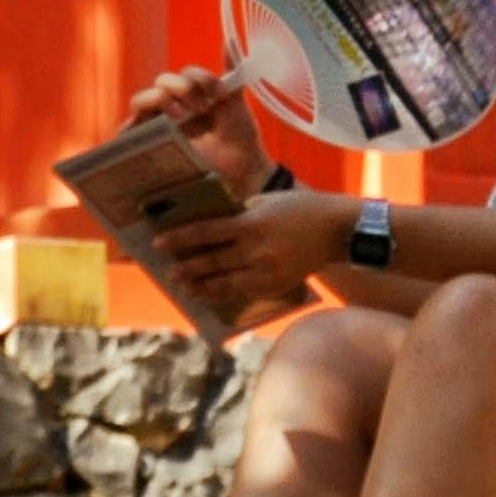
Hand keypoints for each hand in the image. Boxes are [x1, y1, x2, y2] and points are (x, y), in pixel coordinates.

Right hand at [125, 63, 271, 198]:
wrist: (242, 164)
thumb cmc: (238, 134)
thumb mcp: (236, 99)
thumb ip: (231, 68)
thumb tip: (229, 39)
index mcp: (191, 93)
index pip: (183, 75)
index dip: (197, 80)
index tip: (216, 95)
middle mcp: (174, 105)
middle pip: (160, 82)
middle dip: (177, 87)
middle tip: (197, 105)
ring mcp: (162, 124)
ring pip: (142, 102)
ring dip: (156, 100)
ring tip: (178, 115)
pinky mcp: (153, 144)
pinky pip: (131, 133)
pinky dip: (127, 130)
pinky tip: (132, 130)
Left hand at [155, 186, 350, 329]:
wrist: (336, 230)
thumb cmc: (299, 209)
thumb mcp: (266, 202)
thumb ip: (239, 214)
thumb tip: (209, 224)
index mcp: (252, 223)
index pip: (206, 232)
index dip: (180, 238)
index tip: (159, 242)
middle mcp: (256, 249)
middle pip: (212, 261)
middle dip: (187, 267)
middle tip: (169, 272)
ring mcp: (267, 270)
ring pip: (225, 282)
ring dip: (201, 285)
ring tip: (184, 287)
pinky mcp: (276, 284)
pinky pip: (243, 292)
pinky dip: (223, 293)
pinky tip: (210, 293)